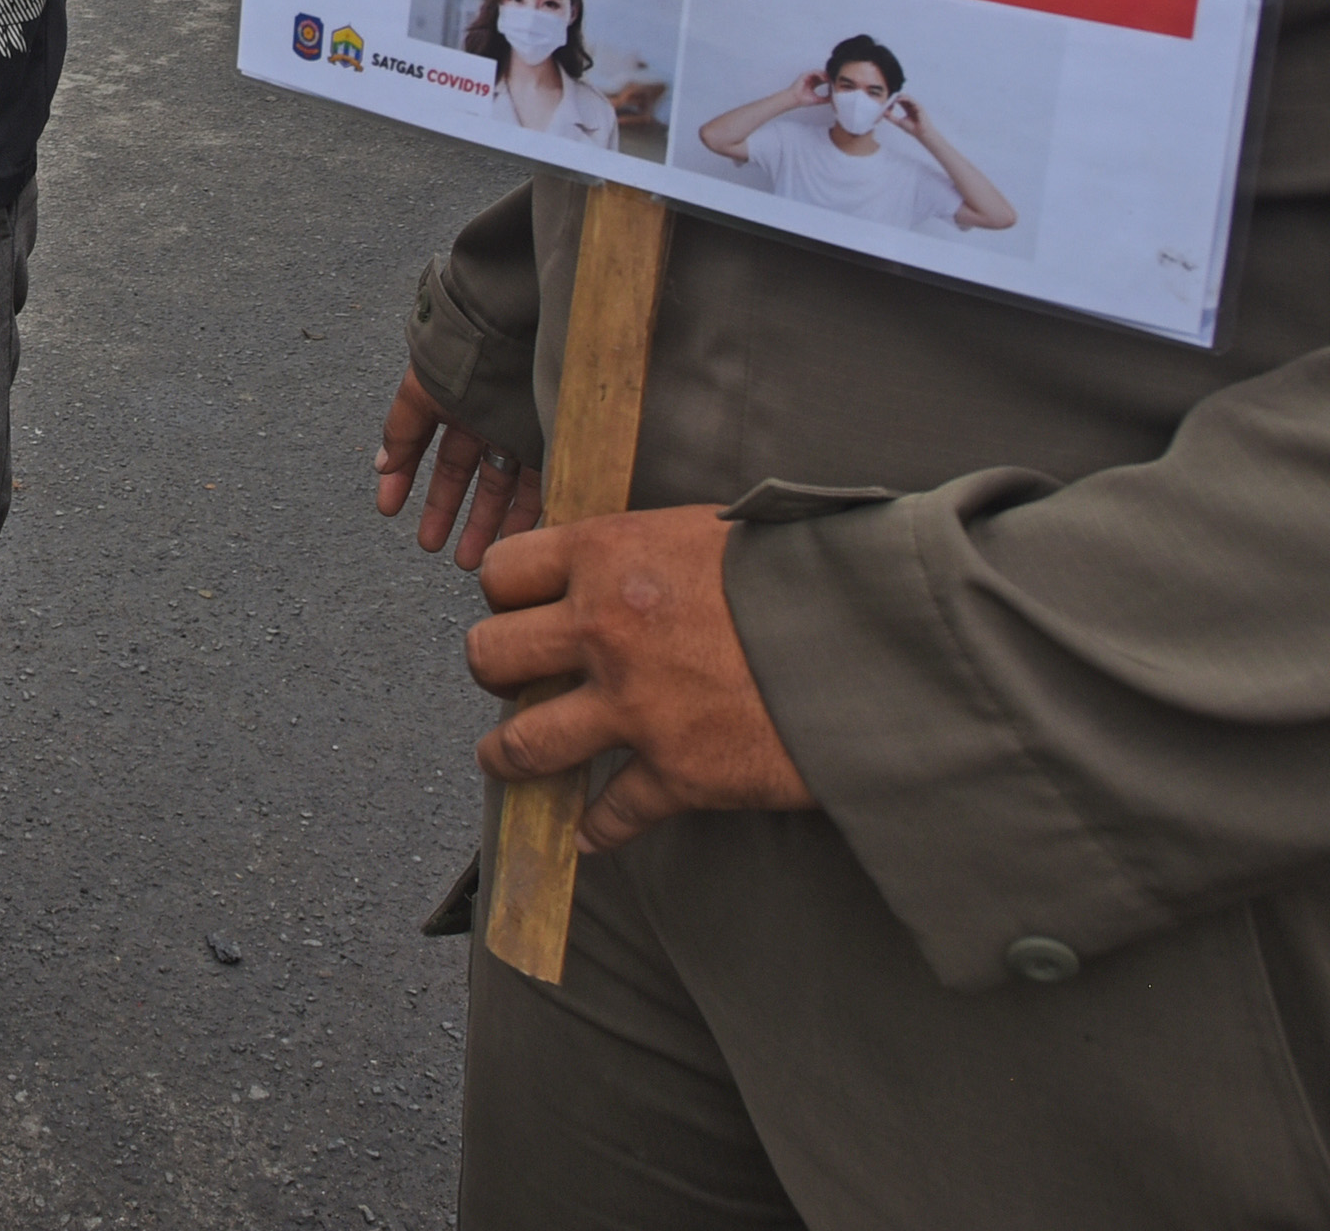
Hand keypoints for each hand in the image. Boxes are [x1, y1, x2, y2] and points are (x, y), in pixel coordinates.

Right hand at [376, 367, 540, 571]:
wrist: (516, 330)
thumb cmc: (468, 353)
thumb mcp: (423, 391)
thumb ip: (401, 428)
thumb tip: (381, 466)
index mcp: (456, 406)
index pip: (429, 451)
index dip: (406, 480)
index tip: (389, 510)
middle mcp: (490, 422)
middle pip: (467, 476)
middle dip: (448, 513)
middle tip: (432, 547)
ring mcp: (523, 434)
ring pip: (504, 489)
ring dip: (487, 525)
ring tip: (473, 559)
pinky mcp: (555, 443)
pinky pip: (542, 486)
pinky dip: (529, 515)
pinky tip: (517, 540)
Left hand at [468, 506, 815, 848]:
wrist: (878, 645)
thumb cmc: (800, 575)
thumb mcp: (702, 534)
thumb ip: (636, 554)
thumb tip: (600, 571)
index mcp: (606, 557)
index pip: (502, 572)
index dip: (504, 595)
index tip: (516, 609)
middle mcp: (604, 631)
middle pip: (490, 656)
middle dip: (493, 669)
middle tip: (509, 679)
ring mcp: (636, 707)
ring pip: (523, 743)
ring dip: (507, 755)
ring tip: (505, 758)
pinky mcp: (677, 773)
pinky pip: (610, 814)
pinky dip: (596, 829)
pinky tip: (588, 833)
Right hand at [789, 68, 832, 107]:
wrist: (795, 100)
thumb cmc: (803, 100)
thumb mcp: (818, 100)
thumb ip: (826, 98)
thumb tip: (834, 98)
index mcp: (813, 84)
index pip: (823, 80)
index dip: (829, 81)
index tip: (835, 84)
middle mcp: (810, 79)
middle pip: (822, 75)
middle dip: (828, 77)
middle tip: (835, 80)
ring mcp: (807, 76)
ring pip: (819, 72)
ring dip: (825, 75)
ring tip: (830, 79)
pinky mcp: (805, 75)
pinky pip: (814, 72)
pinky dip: (820, 74)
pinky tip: (824, 78)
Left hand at [888, 94, 934, 141]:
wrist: (921, 133)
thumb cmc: (912, 128)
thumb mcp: (898, 122)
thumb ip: (891, 117)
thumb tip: (883, 113)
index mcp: (908, 109)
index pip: (900, 101)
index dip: (893, 100)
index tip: (886, 102)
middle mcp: (912, 106)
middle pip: (903, 97)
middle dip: (895, 96)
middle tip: (888, 97)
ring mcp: (916, 106)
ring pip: (907, 97)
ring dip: (899, 96)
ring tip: (892, 98)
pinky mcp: (919, 107)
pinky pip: (911, 100)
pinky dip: (904, 99)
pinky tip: (898, 100)